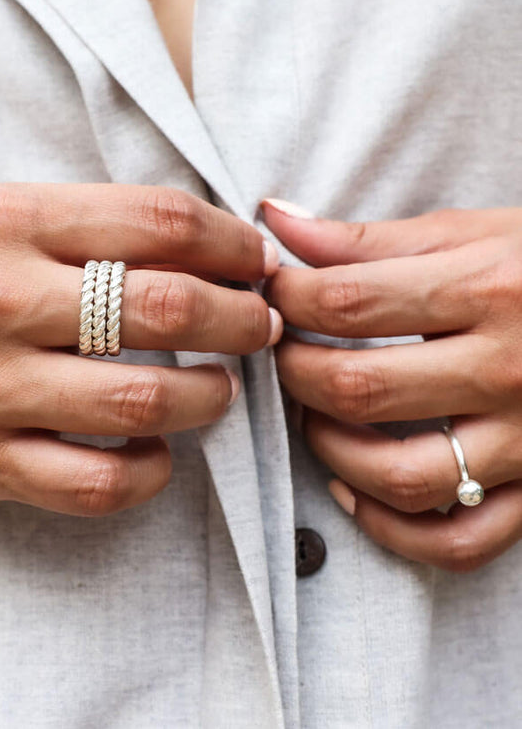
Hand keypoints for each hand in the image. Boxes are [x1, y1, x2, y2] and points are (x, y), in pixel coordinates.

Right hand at [0, 184, 280, 516]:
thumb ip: (91, 224)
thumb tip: (212, 245)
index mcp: (6, 222)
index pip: (157, 221)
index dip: (231, 243)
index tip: (255, 263)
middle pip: (163, 307)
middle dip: (240, 319)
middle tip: (259, 326)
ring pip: (141, 402)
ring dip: (209, 397)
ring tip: (218, 388)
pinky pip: (95, 484)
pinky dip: (151, 473)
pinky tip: (159, 453)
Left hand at [263, 200, 521, 571]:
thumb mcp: (470, 232)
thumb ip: (367, 238)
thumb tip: (275, 224)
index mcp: (491, 288)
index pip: (347, 301)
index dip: (285, 299)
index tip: (268, 294)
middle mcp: (511, 368)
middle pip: (359, 387)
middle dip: (292, 370)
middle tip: (281, 351)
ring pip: (402, 476)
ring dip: (329, 450)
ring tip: (311, 414)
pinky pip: (459, 540)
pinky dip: (392, 528)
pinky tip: (353, 489)